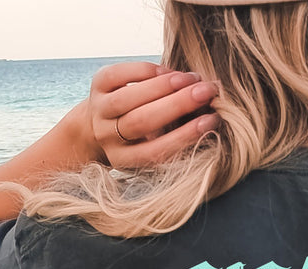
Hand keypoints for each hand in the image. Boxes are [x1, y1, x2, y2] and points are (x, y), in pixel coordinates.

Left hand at [84, 60, 219, 168]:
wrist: (100, 123)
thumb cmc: (140, 136)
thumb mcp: (153, 145)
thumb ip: (175, 135)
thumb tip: (210, 115)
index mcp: (124, 159)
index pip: (156, 151)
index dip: (184, 136)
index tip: (211, 121)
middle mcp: (108, 137)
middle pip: (142, 121)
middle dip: (177, 104)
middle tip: (206, 92)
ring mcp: (99, 111)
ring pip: (130, 97)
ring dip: (164, 85)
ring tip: (191, 79)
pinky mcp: (96, 85)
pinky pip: (120, 74)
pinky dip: (147, 70)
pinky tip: (168, 71)